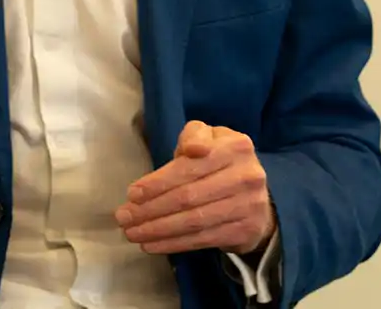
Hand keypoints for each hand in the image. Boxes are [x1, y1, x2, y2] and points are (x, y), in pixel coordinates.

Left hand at [115, 121, 275, 255]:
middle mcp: (246, 176)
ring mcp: (248, 206)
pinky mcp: (246, 231)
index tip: (132, 193)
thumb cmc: (220, 158)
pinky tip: (152, 244)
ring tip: (133, 233)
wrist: (256, 194)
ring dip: (158, 229)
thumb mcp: (209, 136)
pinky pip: (203, 239)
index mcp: (235, 147)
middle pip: (189, 197)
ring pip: (194, 221)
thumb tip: (190, 149)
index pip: (189, 167)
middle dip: (151, 209)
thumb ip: (194, 135)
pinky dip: (175, 243)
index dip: (158, 182)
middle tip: (124, 217)